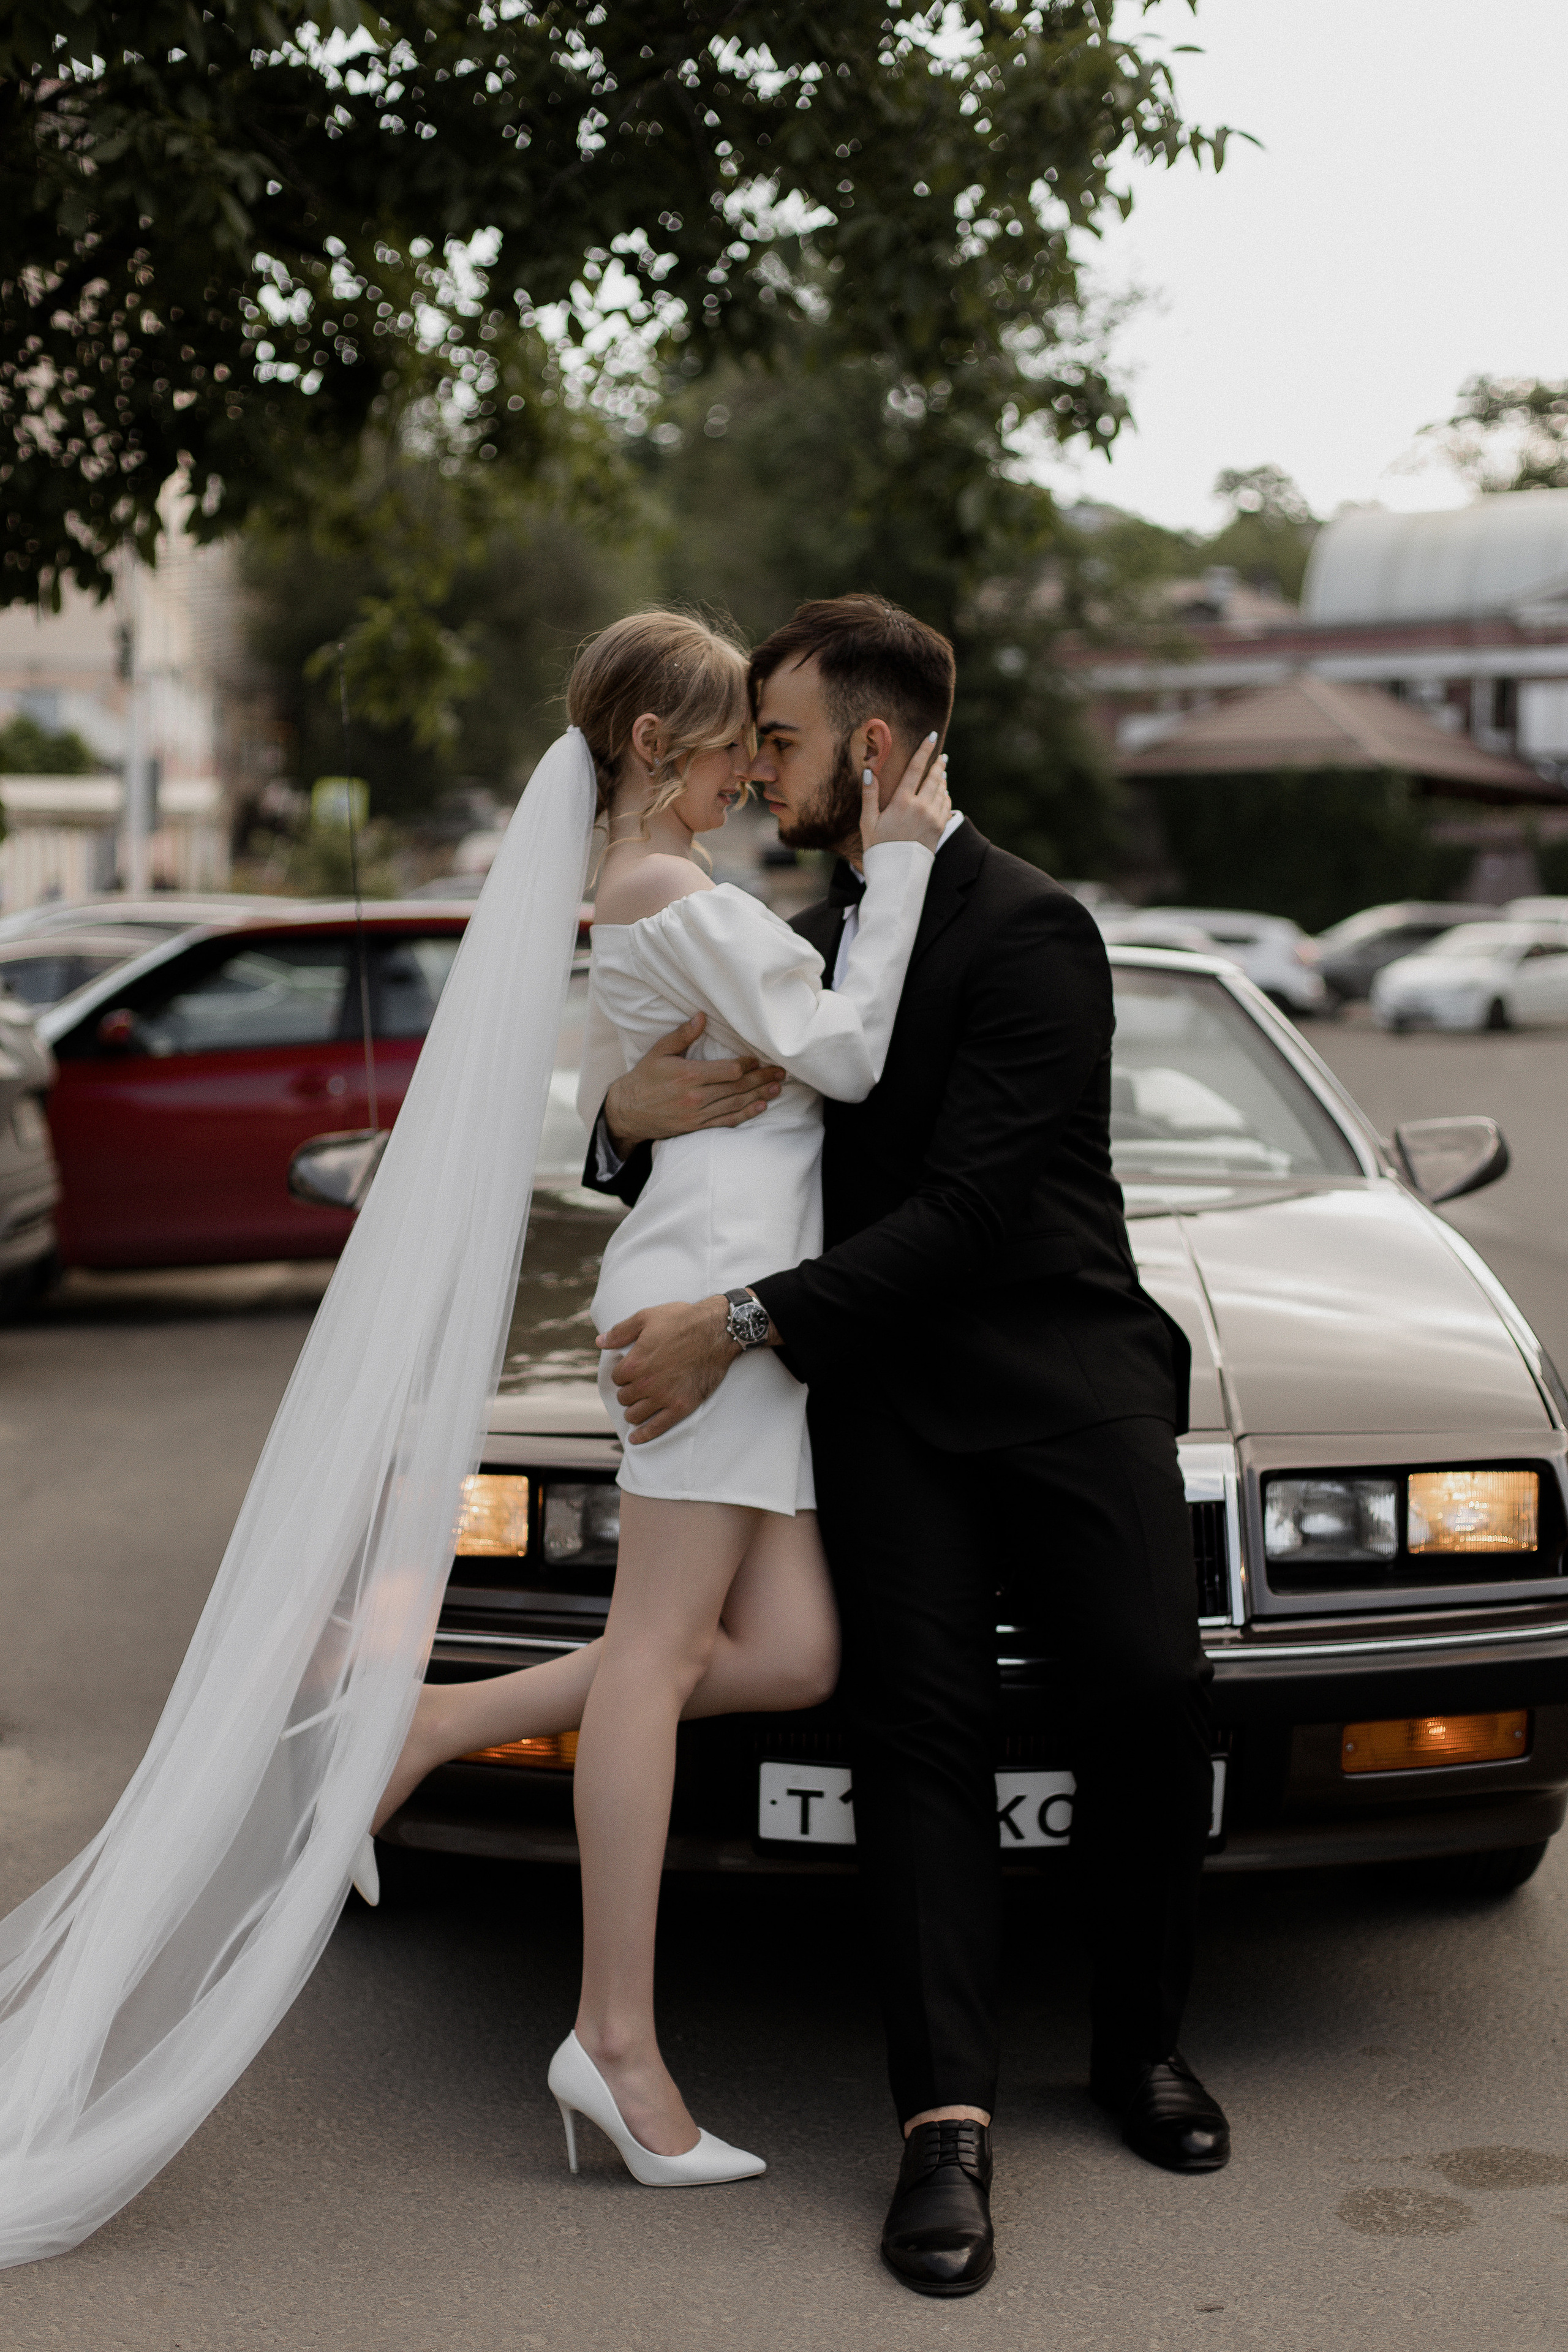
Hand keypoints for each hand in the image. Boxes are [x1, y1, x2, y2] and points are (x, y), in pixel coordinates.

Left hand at [597, 1296, 737, 1442]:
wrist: (717, 1331)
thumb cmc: (682, 1320)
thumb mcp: (647, 1317)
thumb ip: (621, 1331)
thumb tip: (600, 1342)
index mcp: (634, 1363)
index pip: (617, 1378)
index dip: (624, 1373)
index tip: (632, 1370)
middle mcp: (645, 1384)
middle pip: (624, 1397)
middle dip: (629, 1392)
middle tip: (639, 1386)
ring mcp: (663, 1397)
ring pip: (635, 1415)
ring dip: (634, 1411)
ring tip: (638, 1407)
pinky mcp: (681, 1406)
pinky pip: (657, 1427)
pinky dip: (644, 1435)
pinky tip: (636, 1439)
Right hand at [603, 1012, 784, 1153]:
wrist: (627, 1111)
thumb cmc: (644, 1078)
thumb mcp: (660, 1052)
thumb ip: (683, 1035)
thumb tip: (702, 1016)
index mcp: (689, 1075)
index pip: (728, 1070)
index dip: (747, 1065)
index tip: (758, 1059)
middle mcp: (696, 1097)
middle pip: (738, 1087)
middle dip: (762, 1078)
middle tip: (781, 1072)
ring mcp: (697, 1114)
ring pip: (736, 1104)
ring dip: (760, 1095)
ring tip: (777, 1086)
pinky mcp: (697, 1126)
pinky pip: (727, 1121)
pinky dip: (746, 1114)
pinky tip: (761, 1106)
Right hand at [860, 735, 950, 852]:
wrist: (897, 875)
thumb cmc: (878, 849)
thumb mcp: (868, 822)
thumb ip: (869, 796)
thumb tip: (868, 772)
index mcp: (902, 802)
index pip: (916, 769)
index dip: (924, 750)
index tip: (932, 736)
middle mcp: (921, 807)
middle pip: (934, 777)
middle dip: (938, 764)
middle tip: (941, 756)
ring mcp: (933, 818)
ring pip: (942, 791)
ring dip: (942, 780)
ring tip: (941, 773)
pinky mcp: (940, 828)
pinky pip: (946, 805)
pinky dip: (945, 796)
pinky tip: (942, 793)